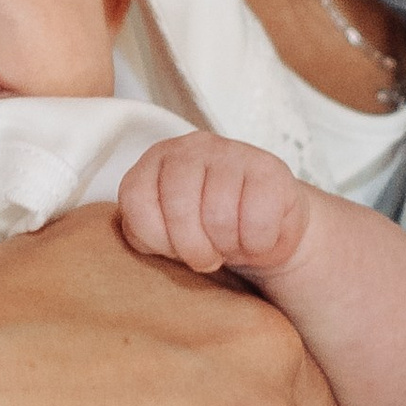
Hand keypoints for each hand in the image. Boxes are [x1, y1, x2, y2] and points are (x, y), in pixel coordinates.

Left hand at [117, 131, 311, 279]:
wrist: (264, 228)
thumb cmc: (206, 233)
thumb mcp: (164, 233)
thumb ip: (143, 230)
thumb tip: (136, 240)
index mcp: (153, 163)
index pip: (137, 203)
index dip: (157, 239)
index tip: (173, 248)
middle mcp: (189, 148)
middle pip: (179, 209)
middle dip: (195, 249)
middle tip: (208, 257)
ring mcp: (230, 152)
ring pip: (220, 217)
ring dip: (228, 246)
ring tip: (232, 243)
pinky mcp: (269, 167)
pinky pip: (257, 222)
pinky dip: (258, 243)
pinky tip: (256, 237)